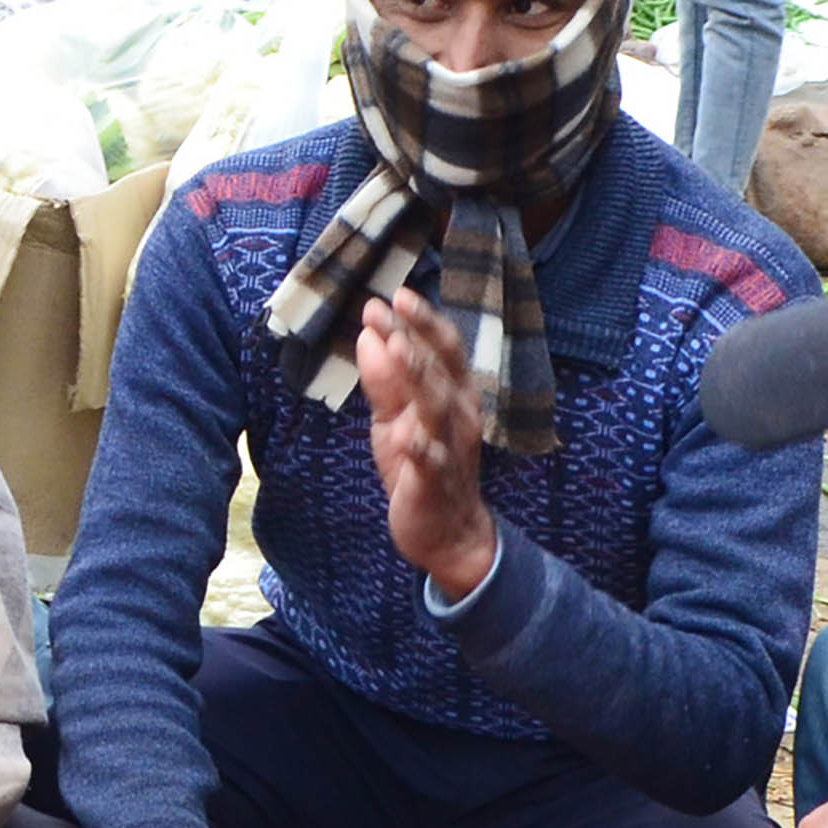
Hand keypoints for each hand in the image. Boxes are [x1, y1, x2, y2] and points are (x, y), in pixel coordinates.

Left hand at [354, 293, 496, 599]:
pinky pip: (432, 462)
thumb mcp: (396, 417)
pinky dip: (422, 449)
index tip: (393, 296)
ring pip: (438, 406)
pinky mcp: (436, 482)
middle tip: (392, 305)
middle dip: (418, 334)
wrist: (448, 531)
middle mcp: (460, 413)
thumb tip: (368, 334)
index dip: (420, 322)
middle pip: (443, 367)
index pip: (441, 349)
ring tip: (399, 348)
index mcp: (453, 392)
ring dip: (419, 376)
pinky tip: (408, 436)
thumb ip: (385, 379)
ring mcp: (451, 447)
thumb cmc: (422, 464)